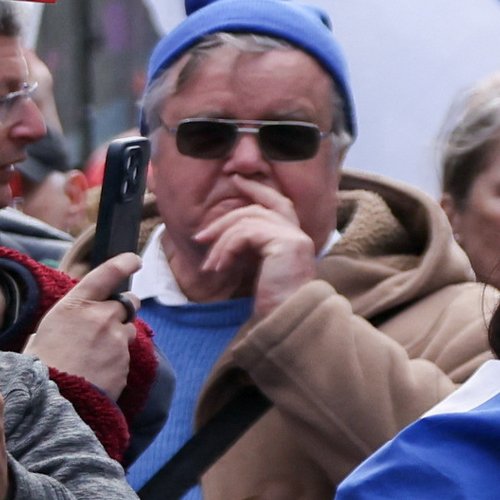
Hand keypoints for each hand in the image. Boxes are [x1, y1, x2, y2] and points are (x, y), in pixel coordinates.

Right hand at [24, 251, 142, 392]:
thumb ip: (68, 320)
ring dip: (118, 336)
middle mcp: (101, 317)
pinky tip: (95, 371)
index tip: (133, 260)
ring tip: (94, 354)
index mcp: (75, 305)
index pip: (108, 273)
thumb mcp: (44, 332)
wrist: (52, 399)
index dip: (124, 263)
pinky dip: (114, 360)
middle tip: (108, 321)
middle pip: (127, 302)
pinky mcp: (125, 362)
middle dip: (122, 308)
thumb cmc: (38, 365)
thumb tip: (77, 324)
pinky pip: (125, 356)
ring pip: (128, 330)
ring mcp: (117, 340)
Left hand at [182, 182, 320, 312]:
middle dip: (224, 220)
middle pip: (256, 209)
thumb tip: (223, 238)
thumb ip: (250, 248)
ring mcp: (295, 237)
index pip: (277, 202)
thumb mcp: (258, 269)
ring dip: (220, 243)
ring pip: (247, 221)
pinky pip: (245, 234)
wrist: (287, 319)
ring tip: (209, 265)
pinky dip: (226, 249)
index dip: (257, 189)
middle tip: (200, 237)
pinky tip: (218, 267)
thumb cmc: (273, 302)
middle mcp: (299, 234)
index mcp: (294, 238)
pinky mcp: (286, 243)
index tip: (236, 180)